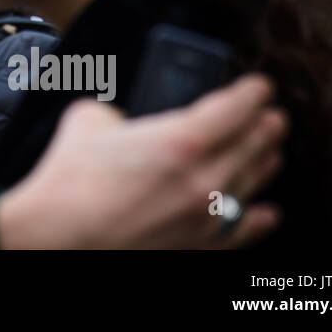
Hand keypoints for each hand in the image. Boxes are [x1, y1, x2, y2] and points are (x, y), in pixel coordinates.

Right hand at [0, 74, 286, 248]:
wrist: (59, 236)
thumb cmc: (70, 181)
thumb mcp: (89, 119)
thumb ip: (116, 113)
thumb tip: (121, 123)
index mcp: (181, 140)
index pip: (235, 108)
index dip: (252, 92)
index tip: (260, 86)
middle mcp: (203, 179)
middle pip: (251, 145)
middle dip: (265, 126)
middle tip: (273, 116)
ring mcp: (203, 216)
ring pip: (250, 184)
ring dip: (265, 164)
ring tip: (273, 153)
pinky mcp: (195, 245)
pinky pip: (239, 230)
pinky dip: (256, 220)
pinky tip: (266, 213)